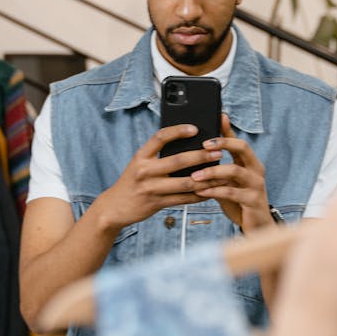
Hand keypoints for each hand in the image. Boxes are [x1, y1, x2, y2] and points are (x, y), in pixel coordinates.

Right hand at [94, 124, 223, 231]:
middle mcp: (145, 170)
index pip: (160, 137)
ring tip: (222, 174)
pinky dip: (199, 195)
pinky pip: (183, 199)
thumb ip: (157, 156)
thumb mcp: (139, 164)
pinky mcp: (157, 203)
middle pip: (178, 160)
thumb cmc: (132, 182)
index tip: (195, 128)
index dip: (178, 131)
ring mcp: (151, 188)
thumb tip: (185, 145)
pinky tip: (211, 191)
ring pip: (185, 182)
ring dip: (206, 178)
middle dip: (201, 156)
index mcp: (141, 156)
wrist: (114, 207)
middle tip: (218, 152)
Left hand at [189, 114, 271, 231]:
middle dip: (223, 143)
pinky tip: (200, 191)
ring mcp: (256, 185)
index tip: (215, 119)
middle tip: (203, 145)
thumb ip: (216, 168)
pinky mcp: (253, 201)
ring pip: (235, 170)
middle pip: (242, 147)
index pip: (238, 140)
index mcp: (250, 162)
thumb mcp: (228, 182)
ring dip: (213, 171)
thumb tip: (194, 154)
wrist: (256, 226)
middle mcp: (256, 170)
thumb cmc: (239, 200)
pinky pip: (231, 192)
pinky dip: (214, 191)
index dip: (227, 130)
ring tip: (195, 175)